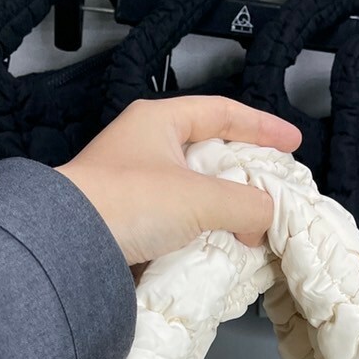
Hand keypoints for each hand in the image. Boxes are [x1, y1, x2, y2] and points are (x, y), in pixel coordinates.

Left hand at [56, 95, 301, 270]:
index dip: (261, 126)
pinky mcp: (126, 219)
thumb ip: (247, 204)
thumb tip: (264, 219)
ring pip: (191, 188)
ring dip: (221, 205)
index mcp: (157, 120)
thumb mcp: (201, 199)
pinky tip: (215, 244)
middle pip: (207, 151)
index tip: (291, 143)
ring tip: (247, 224)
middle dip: (242, 171)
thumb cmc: (128, 203)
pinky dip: (199, 228)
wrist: (68, 246)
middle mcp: (142, 145)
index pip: (221, 112)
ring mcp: (131, 183)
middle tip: (270, 189)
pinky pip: (174, 218)